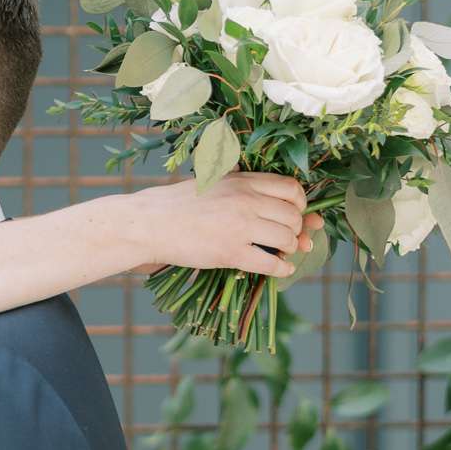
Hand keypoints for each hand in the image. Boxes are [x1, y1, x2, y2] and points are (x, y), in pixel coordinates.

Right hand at [126, 172, 322, 276]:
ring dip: (290, 248)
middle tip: (290, 237)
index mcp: (243, 181)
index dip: (300, 203)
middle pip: (292, 216)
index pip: (290, 189)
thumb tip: (264, 189)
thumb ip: (239, 180)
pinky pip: (270, 263)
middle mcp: (246, 201)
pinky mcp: (230, 252)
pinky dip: (283, 269)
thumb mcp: (211, 179)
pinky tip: (284, 270)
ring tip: (283, 252)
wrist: (150, 223)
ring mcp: (240, 227)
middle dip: (297, 229)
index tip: (297, 213)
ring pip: (286, 239)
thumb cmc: (177, 203)